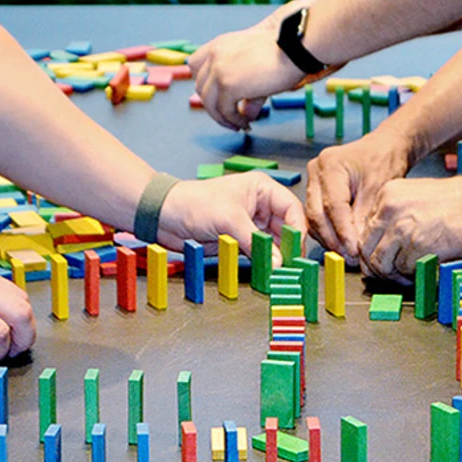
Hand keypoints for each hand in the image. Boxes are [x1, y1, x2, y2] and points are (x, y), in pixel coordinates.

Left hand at [157, 172, 306, 265]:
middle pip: (286, 227)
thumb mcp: (228, 218)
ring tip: (281, 272)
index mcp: (262, 189)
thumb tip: (277, 261)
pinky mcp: (240, 239)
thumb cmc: (193, 204)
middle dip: (289, 246)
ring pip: (274, 242)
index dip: (298, 230)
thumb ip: (255, 240)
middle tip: (292, 266)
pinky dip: (264, 261)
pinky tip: (267, 271)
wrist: (163, 216)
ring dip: (277, 256)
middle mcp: (260, 205)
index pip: (292, 209)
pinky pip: (259, 251)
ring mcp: (250, 224)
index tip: (297, 250)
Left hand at [189, 0, 323, 130]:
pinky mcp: (228, 85)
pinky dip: (233, 120)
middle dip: (213, 105)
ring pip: (209, 103)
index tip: (216, 97)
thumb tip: (246, 113)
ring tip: (237, 124)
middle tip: (229, 117)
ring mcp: (219, 70)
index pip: (195, 66)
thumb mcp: (256, 66)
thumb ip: (246, 89)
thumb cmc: (284, 51)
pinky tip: (245, 123)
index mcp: (219, 44)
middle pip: (200, 88)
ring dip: (222, 117)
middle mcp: (214, 55)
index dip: (204, 84)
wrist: (296, 46)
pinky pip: (224, 111)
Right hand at [305, 131, 410, 265]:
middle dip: (333, 239)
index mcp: (330, 165)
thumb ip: (365, 216)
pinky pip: (316, 217)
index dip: (343, 231)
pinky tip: (341, 244)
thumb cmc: (384, 160)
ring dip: (329, 239)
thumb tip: (356, 245)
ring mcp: (312, 181)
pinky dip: (328, 232)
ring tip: (346, 254)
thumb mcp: (379, 188)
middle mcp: (316, 171)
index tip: (354, 250)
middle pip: (317, 213)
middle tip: (349, 257)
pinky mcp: (315, 191)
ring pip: (314, 218)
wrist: (383, 148)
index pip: (333, 205)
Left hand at [359, 175, 461, 282]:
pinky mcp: (415, 246)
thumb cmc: (461, 202)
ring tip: (404, 278)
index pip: (366, 229)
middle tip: (387, 275)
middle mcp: (388, 209)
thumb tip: (387, 244)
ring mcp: (400, 227)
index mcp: (388, 194)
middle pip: (366, 246)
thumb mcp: (418, 198)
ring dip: (391, 275)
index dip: (372, 248)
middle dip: (375, 266)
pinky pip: (402, 270)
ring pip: (380, 262)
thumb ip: (399, 216)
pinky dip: (410, 278)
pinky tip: (419, 277)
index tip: (380, 259)